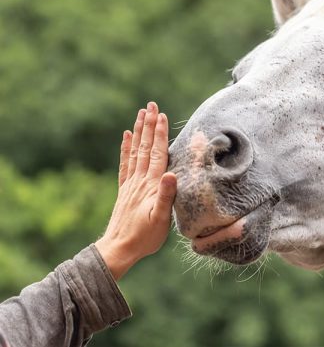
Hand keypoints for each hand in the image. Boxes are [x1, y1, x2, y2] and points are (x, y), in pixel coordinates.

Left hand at [95, 102, 176, 279]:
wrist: (120, 248)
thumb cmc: (145, 237)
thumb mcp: (161, 219)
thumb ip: (166, 196)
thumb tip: (171, 174)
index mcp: (151, 185)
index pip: (157, 154)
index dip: (159, 134)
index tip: (161, 115)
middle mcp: (140, 180)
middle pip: (145, 147)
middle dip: (148, 125)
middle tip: (150, 105)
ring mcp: (131, 184)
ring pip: (135, 151)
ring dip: (139, 132)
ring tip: (141, 113)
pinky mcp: (125, 190)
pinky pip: (125, 164)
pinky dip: (126, 148)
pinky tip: (126, 136)